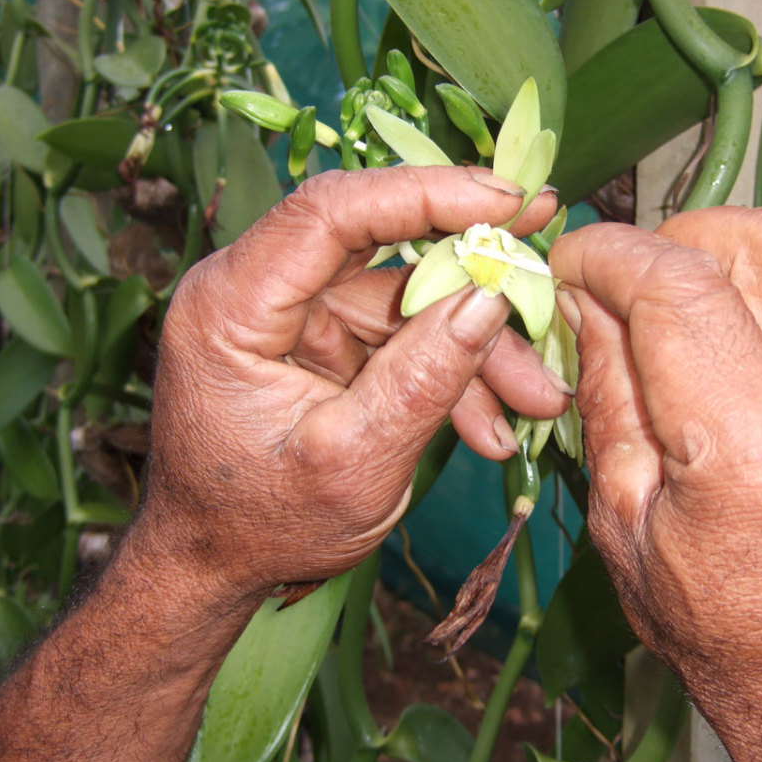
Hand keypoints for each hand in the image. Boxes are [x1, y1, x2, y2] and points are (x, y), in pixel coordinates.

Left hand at [137, 166, 568, 600]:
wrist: (214, 567)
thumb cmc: (262, 526)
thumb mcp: (353, 465)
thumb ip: (423, 380)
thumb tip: (490, 300)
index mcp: (232, 305)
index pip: (331, 211)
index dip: (425, 194)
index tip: (509, 200)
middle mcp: (254, 289)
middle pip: (377, 242)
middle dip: (470, 272)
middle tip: (547, 279)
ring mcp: (290, 313)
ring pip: (402, 296)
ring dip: (471, 346)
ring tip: (535, 399)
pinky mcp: (317, 339)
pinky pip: (396, 334)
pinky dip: (445, 371)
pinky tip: (490, 423)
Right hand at [551, 205, 761, 761]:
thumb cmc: (720, 624)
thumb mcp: (623, 517)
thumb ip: (604, 389)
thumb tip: (583, 294)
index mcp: (761, 454)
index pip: (679, 289)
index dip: (610, 255)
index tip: (573, 263)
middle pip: (755, 243)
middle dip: (673, 246)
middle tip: (630, 290)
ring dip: (729, 258)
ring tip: (684, 311)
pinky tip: (740, 337)